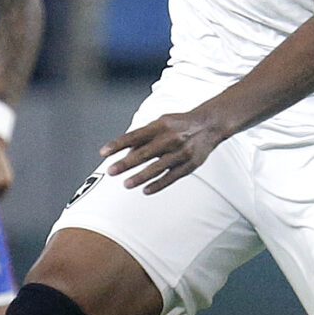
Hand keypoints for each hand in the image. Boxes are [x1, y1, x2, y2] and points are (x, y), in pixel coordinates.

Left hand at [100, 109, 228, 194]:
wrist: (209, 124)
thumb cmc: (179, 124)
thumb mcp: (160, 123)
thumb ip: (142, 137)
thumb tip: (125, 152)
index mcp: (160, 126)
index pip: (134, 136)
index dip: (118, 144)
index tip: (103, 153)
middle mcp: (170, 138)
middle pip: (145, 153)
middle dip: (126, 163)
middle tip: (111, 171)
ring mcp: (181, 152)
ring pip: (158, 167)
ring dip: (140, 177)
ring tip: (126, 184)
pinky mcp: (189, 165)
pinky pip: (172, 177)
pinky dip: (158, 184)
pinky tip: (146, 191)